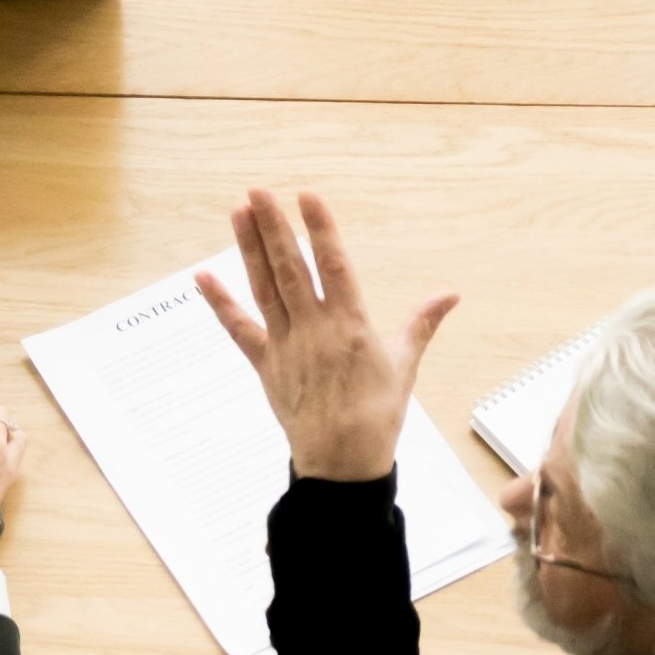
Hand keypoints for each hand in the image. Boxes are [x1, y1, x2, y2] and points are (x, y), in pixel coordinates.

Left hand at [195, 189, 458, 482]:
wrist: (343, 463)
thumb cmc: (378, 414)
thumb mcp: (404, 364)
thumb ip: (422, 323)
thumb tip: (451, 294)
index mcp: (352, 325)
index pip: (334, 266)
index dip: (321, 229)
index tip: (307, 196)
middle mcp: (315, 330)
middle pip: (291, 269)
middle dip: (274, 227)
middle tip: (258, 191)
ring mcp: (286, 346)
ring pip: (265, 288)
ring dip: (250, 249)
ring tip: (238, 212)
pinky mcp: (265, 365)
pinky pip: (238, 329)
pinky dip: (219, 303)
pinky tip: (203, 276)